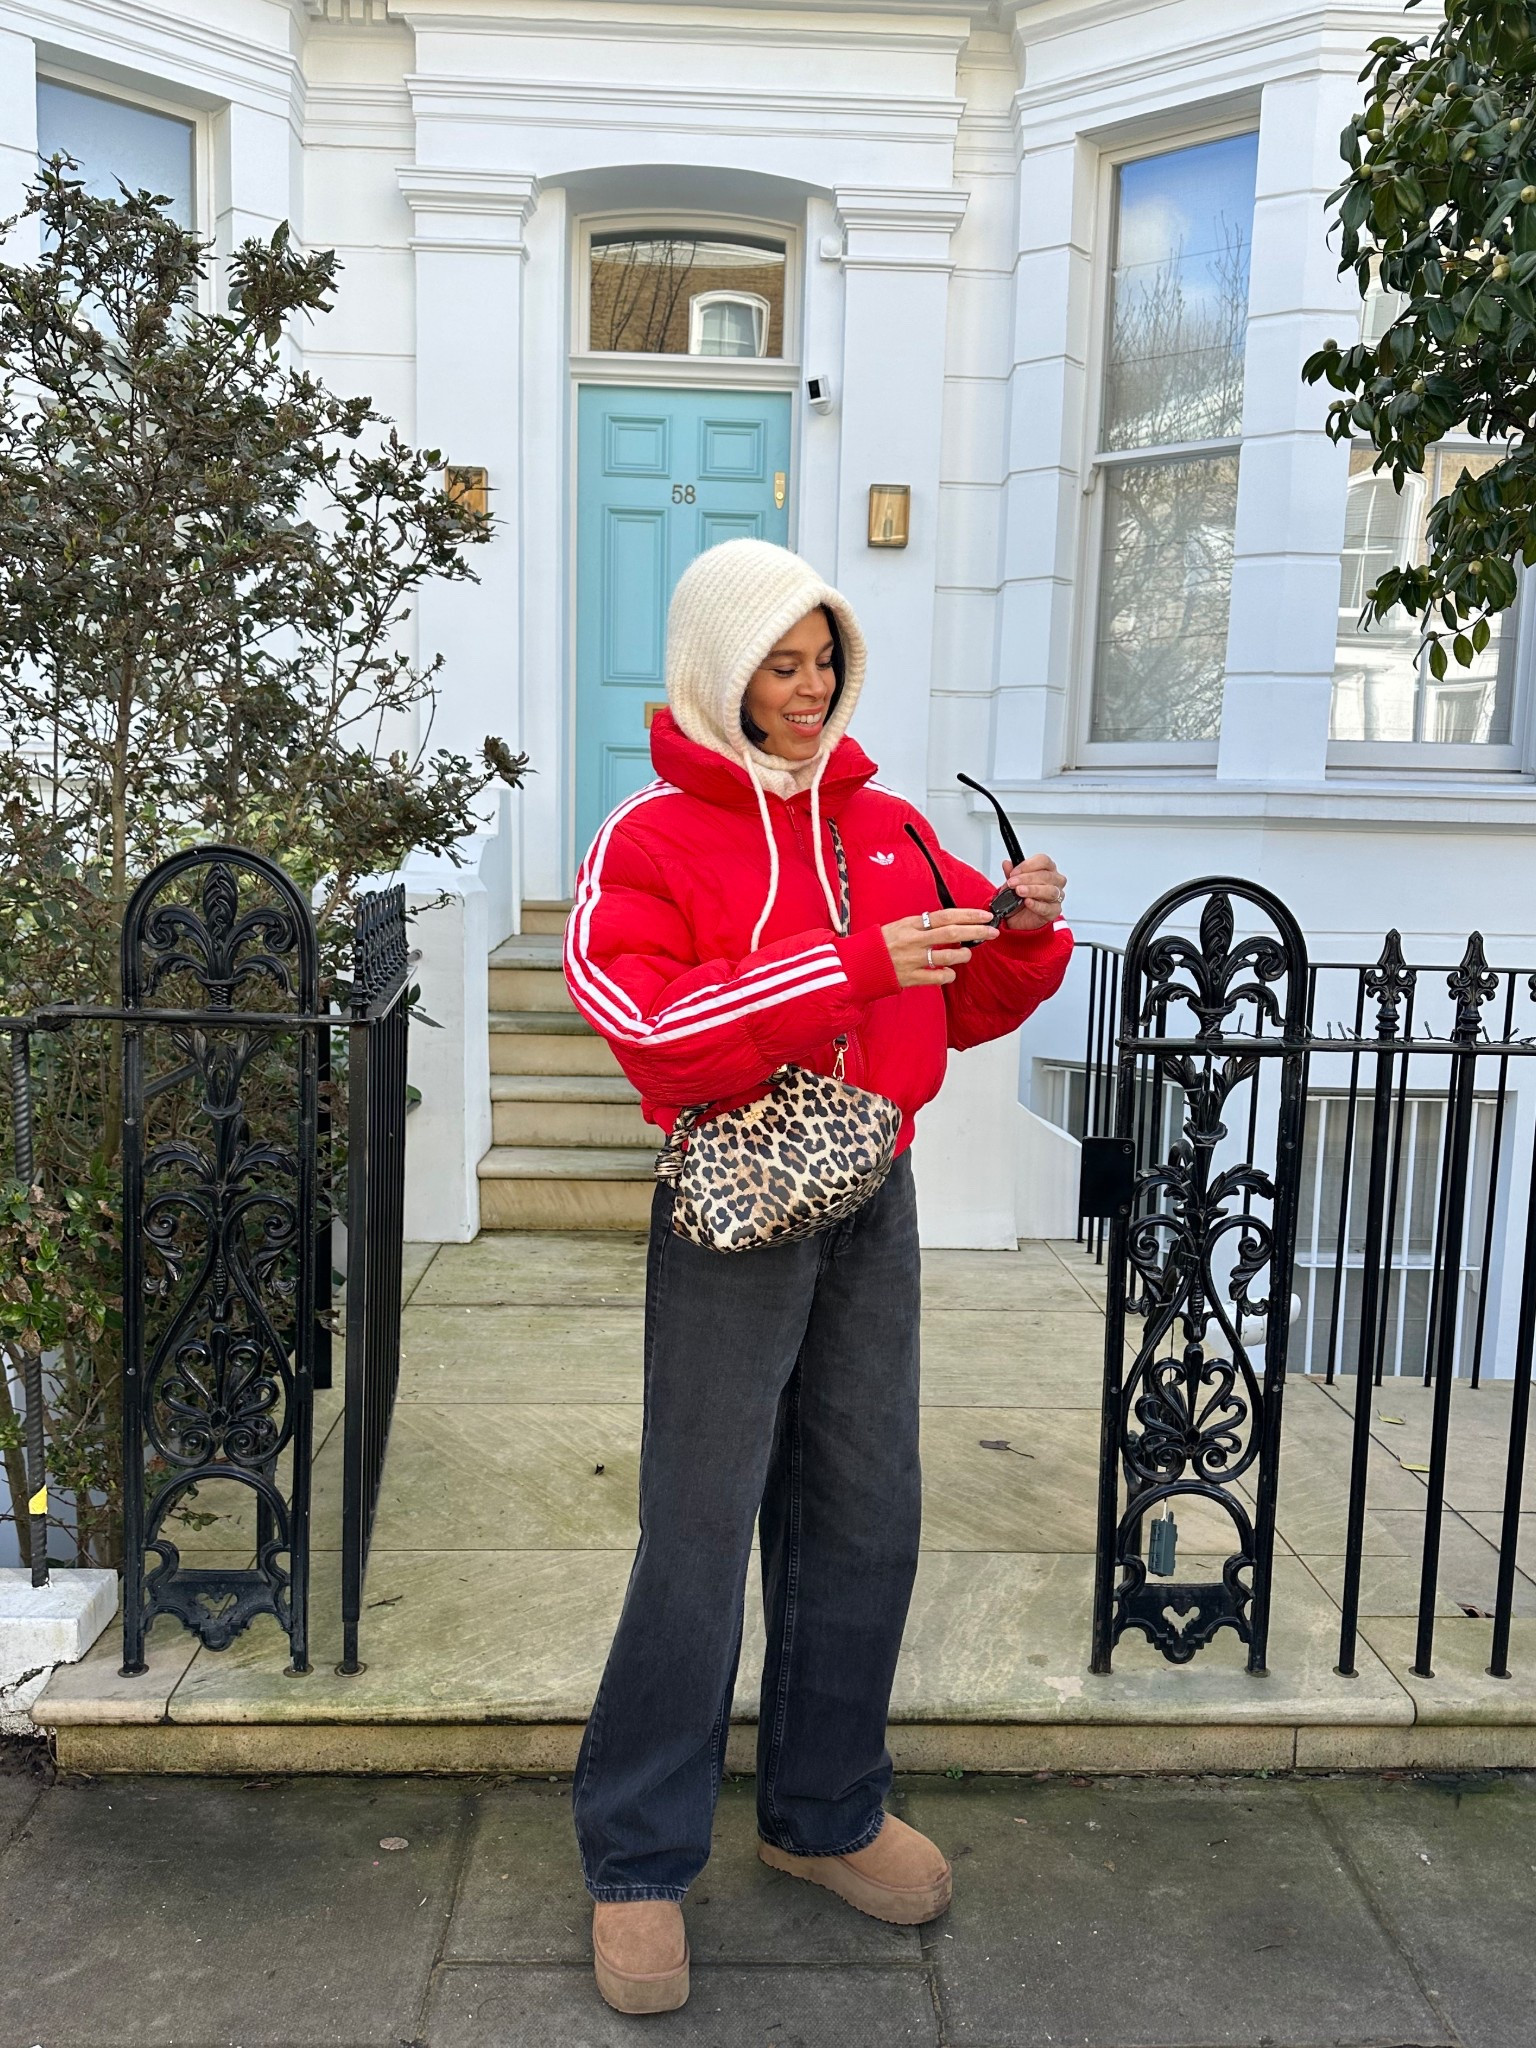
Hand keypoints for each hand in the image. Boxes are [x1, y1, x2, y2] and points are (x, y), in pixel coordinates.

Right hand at [882, 908, 996, 987]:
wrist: (859, 964)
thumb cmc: (880, 944)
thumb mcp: (900, 926)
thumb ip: (922, 924)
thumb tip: (948, 922)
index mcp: (911, 924)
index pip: (945, 916)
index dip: (968, 915)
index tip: (984, 915)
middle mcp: (914, 941)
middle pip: (952, 933)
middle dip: (976, 931)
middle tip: (992, 931)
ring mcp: (913, 960)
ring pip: (948, 956)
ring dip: (964, 954)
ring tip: (967, 953)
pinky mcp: (912, 978)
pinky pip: (938, 977)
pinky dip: (949, 974)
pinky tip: (949, 972)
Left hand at [1000, 853, 1066, 931]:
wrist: (1018, 918)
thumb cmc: (1020, 898)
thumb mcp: (1012, 884)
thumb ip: (1011, 874)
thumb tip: (1007, 864)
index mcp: (1047, 869)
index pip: (1043, 861)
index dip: (1028, 865)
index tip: (1014, 872)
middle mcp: (1055, 881)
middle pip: (1046, 875)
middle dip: (1027, 878)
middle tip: (1012, 882)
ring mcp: (1057, 896)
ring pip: (1050, 891)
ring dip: (1033, 890)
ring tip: (1019, 891)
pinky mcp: (1054, 911)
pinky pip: (1047, 907)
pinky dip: (1036, 905)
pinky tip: (1028, 902)